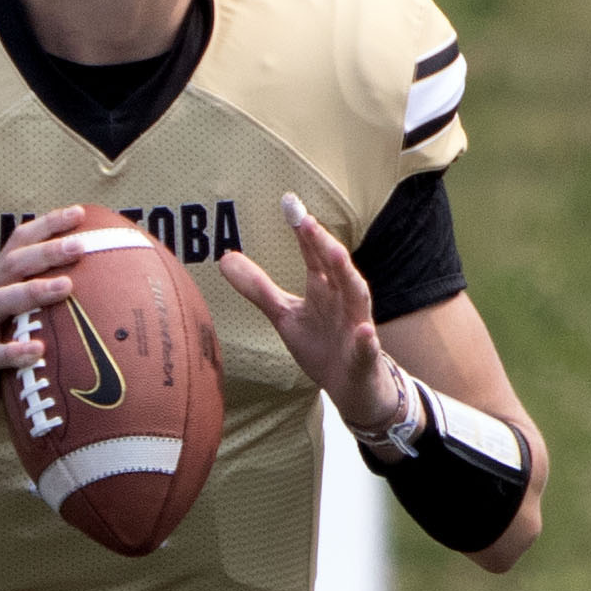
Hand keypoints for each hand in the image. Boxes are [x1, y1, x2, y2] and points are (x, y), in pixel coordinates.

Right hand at [0, 204, 86, 436]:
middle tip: (80, 246)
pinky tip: (38, 350)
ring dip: (33, 292)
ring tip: (66, 286)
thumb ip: (42, 307)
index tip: (80, 213)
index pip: (18, 245)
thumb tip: (99, 295)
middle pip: (11, 265)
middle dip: (46, 251)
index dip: (46, 225)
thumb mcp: (14, 325)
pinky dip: (14, 351)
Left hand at [217, 193, 399, 428]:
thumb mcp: (284, 315)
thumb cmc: (320, 344)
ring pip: (357, 298)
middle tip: (306, 221)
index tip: (289, 203)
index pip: (314, 254)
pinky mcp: (364, 358)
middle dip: (322, 244)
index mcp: (324, 288)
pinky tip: (365, 331)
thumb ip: (258, 287)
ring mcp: (357, 328)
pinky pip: (367, 349)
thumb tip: (224, 259)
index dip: (302, 230)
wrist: (351, 387)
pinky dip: (366, 340)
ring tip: (336, 254)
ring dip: (348, 276)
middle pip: (335, 268)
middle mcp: (343, 301)